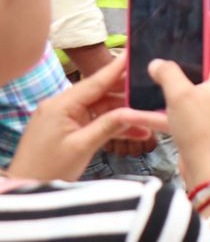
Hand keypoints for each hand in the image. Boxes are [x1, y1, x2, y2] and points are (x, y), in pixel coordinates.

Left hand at [7, 55, 167, 180]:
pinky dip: (112, 126)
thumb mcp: (83, 146)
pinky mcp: (68, 129)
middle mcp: (62, 106)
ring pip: (101, 108)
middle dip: (126, 94)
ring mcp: (65, 117)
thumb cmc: (49, 168)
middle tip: (152, 89)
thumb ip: (109, 125)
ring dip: (123, 113)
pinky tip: (135, 131)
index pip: (95, 81)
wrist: (25, 188)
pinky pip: (95, 121)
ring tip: (149, 118)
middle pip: (100, 93)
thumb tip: (134, 110)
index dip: (117, 68)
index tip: (136, 53)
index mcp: (62, 105)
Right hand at [153, 11, 209, 186]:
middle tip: (180, 33)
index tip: (207, 8)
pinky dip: (164, 106)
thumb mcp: (179, 96)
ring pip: (194, 84)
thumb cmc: (200, 130)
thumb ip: (167, 74)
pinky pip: (183, 107)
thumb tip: (157, 62)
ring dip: (176, 76)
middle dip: (195, 47)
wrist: (208, 170)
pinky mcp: (204, 123)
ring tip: (157, 64)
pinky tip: (139, 108)